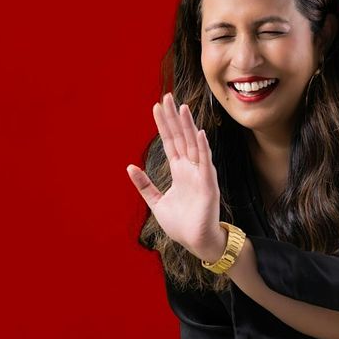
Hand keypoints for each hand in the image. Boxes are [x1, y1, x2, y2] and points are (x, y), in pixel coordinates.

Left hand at [126, 92, 225, 261]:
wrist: (196, 242)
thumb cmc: (181, 224)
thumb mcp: (156, 202)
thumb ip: (144, 185)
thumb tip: (129, 167)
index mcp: (179, 171)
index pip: (170, 142)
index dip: (163, 125)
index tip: (157, 107)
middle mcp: (190, 168)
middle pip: (180, 137)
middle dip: (173, 118)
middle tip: (167, 97)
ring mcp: (200, 174)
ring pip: (193, 144)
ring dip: (188, 126)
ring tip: (182, 107)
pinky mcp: (208, 184)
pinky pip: (205, 162)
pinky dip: (202, 147)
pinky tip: (198, 133)